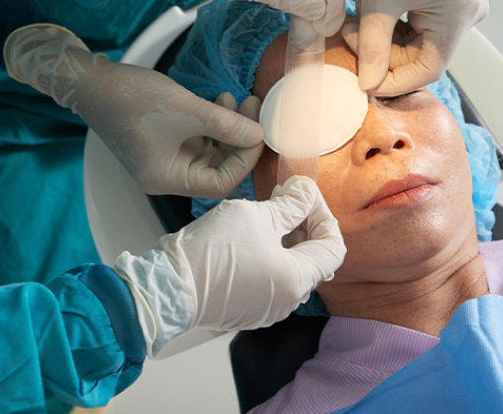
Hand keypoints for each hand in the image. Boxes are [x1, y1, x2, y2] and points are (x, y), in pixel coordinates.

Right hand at [4, 24, 263, 197]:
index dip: (245, 159)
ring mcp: (166, 158)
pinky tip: (220, 99)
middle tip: (253, 108)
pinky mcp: (166, 140)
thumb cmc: (131, 98)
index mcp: (167, 180)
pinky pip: (200, 138)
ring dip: (229, 127)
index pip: (220, 184)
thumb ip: (226, 125)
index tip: (258, 131)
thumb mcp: (186, 110)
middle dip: (240, 139)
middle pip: (218, 168)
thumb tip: (259, 135)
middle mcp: (167, 175)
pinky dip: (214, 122)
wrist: (91, 81)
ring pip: (212, 151)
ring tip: (237, 98)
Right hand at [114, 176, 344, 355]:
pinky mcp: (246, 309)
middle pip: (312, 257)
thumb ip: (290, 204)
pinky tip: (249, 235)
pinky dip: (268, 255)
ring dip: (285, 238)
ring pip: (289, 267)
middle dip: (303, 223)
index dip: (322, 214)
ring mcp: (266, 308)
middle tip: (284, 197)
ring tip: (265, 212)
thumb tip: (305, 193)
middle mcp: (287, 301)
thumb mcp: (256, 215)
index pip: (333, 245)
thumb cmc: (211, 251)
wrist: (169, 286)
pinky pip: (268, 279)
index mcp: (297, 280)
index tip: (303, 194)